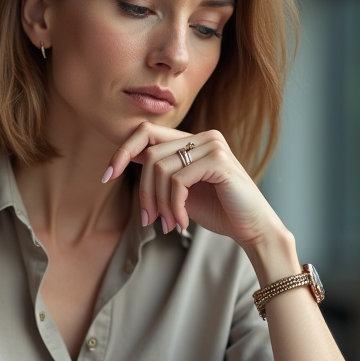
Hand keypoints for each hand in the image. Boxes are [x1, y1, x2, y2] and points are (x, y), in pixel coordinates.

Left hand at [102, 122, 285, 251]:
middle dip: (144, 192)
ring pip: (160, 169)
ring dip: (159, 203)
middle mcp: (204, 136)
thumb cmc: (219, 210)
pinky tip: (180, 223)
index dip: (122, 151)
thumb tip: (122, 160)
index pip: (147, 132)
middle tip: (148, 220)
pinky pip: (177, 181)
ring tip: (167, 224)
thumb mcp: (181, 190)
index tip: (106, 176)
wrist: (253, 228)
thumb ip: (160, 173)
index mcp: (194, 139)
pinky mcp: (218, 161)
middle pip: (150, 155)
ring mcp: (213, 145)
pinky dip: (173, 206)